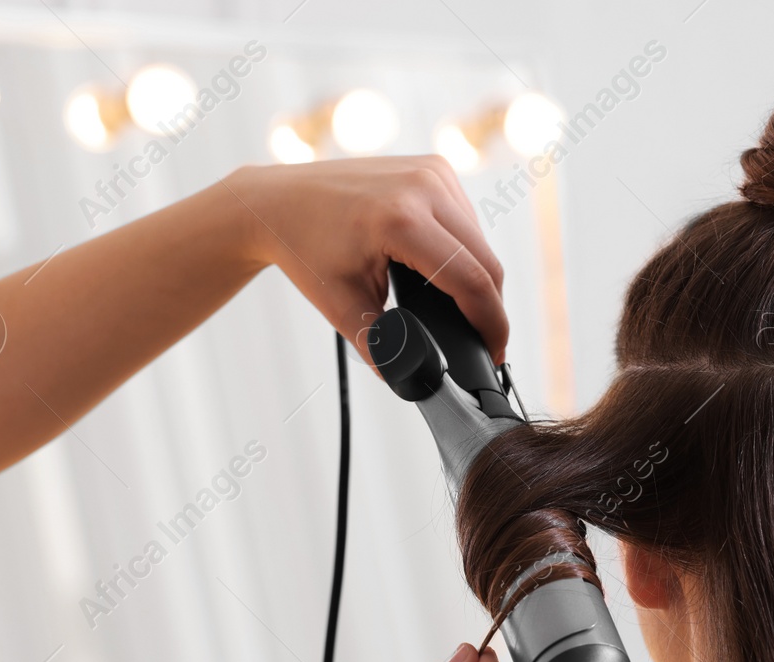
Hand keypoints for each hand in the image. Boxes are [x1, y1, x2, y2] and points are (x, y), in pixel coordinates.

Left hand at [225, 157, 507, 362]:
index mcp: (400, 220)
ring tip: (460, 309)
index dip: (491, 324)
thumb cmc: (305, 250)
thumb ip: (382, 348)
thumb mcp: (341, 307)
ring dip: (479, 277)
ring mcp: (431, 172)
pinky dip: (464, 249)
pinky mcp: (433, 167)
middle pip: (486, 261)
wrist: (278, 201)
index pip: (471, 280)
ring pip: (481, 240)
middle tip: (484, 341)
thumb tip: (416, 382)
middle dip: (490, 307)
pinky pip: (467, 219)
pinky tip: (444, 268)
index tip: (494, 353)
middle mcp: (423, 187)